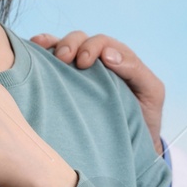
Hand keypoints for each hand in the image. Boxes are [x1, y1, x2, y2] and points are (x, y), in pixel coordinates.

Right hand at [31, 31, 164, 154]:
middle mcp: (98, 61)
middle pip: (83, 40)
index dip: (94, 47)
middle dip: (73, 44)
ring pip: (65, 46)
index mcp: (119, 60)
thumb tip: (108, 56)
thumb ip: (136, 71)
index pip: (104, 43)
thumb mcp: (151, 92)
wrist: (132, 146)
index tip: (86, 62)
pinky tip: (34, 47)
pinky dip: (43, 49)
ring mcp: (80, 72)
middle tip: (65, 58)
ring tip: (45, 52)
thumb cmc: (143, 118)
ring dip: (55, 44)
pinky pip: (52, 61)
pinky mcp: (65, 84)